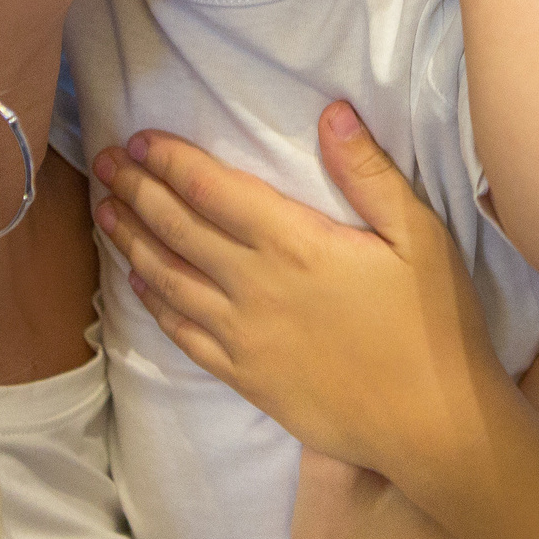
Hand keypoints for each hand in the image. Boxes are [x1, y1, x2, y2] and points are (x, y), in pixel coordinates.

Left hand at [91, 101, 507, 472]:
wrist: (432, 423)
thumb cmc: (434, 325)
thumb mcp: (419, 236)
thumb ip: (369, 173)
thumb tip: (331, 114)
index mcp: (294, 243)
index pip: (212, 191)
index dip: (170, 162)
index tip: (138, 140)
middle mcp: (254, 286)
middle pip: (178, 229)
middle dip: (136, 191)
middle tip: (104, 163)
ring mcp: (243, 336)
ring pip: (168, 279)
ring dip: (132, 242)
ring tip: (105, 212)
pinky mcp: (244, 377)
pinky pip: (183, 334)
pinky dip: (154, 304)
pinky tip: (138, 285)